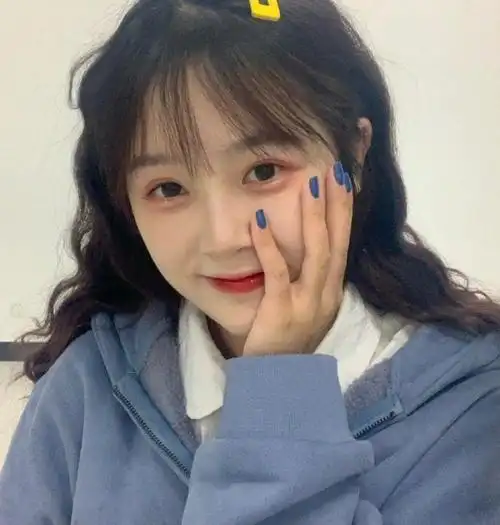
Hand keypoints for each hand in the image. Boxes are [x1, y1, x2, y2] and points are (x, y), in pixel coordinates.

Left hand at [243, 162, 352, 356]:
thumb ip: (309, 280)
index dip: (344, 214)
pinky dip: (269, 247)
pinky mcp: (281, 311)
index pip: (341, 246)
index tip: (344, 183)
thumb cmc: (288, 339)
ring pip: (316, 254)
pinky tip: (259, 222)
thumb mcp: (308, 308)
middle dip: (338, 206)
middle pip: (336, 244)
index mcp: (331, 292)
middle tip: (335, 172)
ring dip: (314, 218)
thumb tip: (307, 246)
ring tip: (311, 185)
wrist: (276, 380)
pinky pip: (276, 274)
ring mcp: (306, 304)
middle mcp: (325, 295)